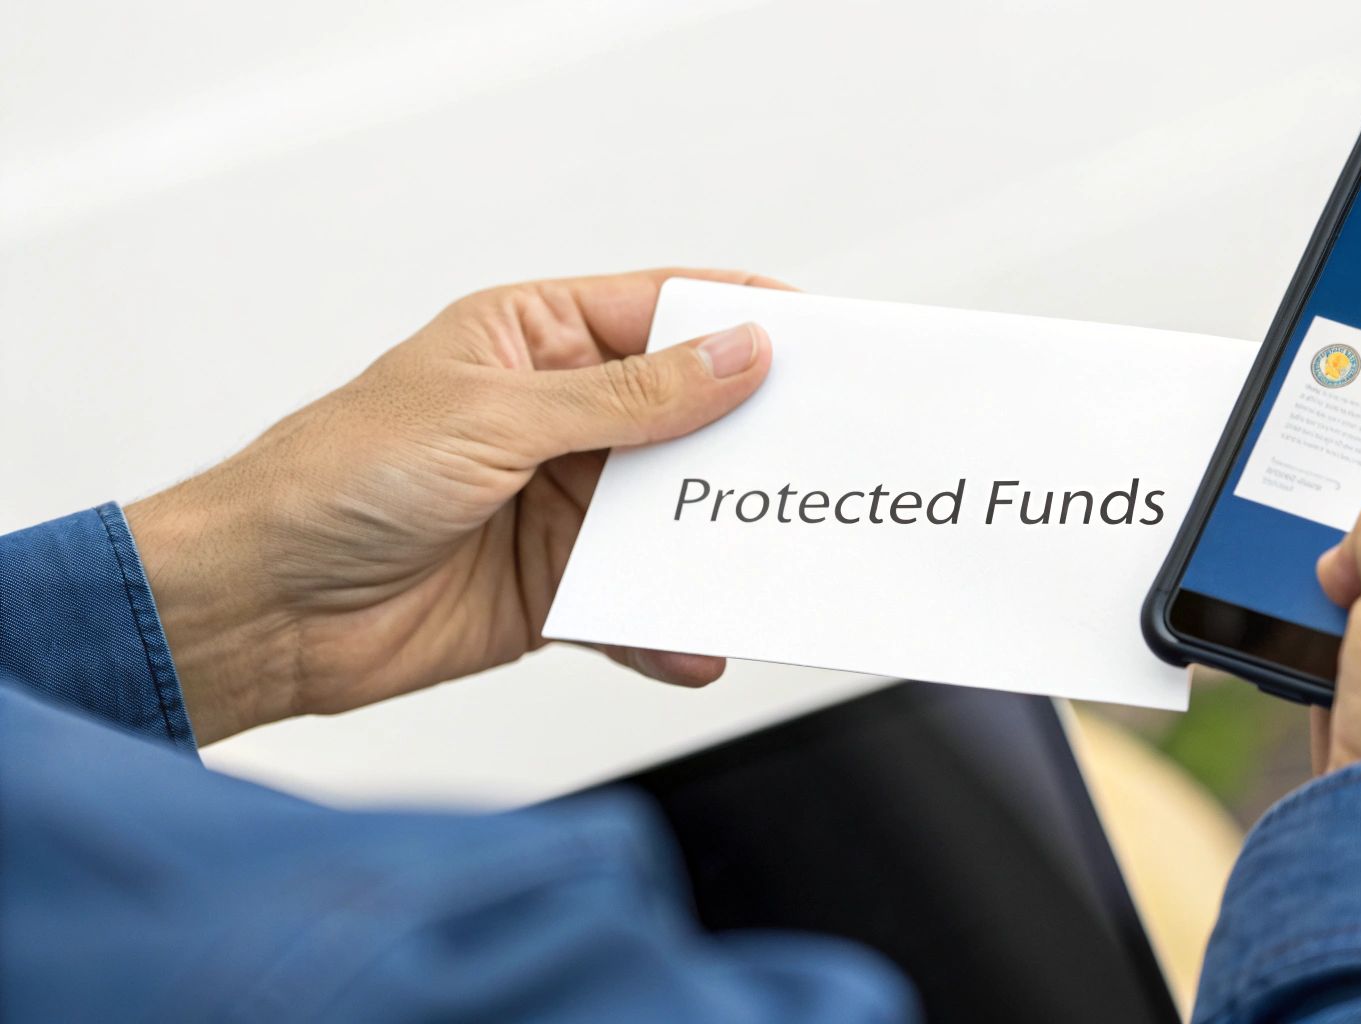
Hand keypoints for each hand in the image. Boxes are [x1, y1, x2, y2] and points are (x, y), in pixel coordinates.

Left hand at [127, 269, 781, 743]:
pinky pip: (636, 603)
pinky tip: (694, 643)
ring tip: (772, 558)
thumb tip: (736, 355)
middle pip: (688, 417)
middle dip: (752, 441)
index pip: (664, 313)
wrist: (257, 609)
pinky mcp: (555, 588)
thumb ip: (629, 398)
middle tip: (824, 460)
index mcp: (535, 340)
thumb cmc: (336, 479)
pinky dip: (669, 627)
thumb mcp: (496, 417)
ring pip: (673, 516)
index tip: (826, 341)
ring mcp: (561, 505)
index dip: (745, 321)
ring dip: (716, 542)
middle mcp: (558, 418)